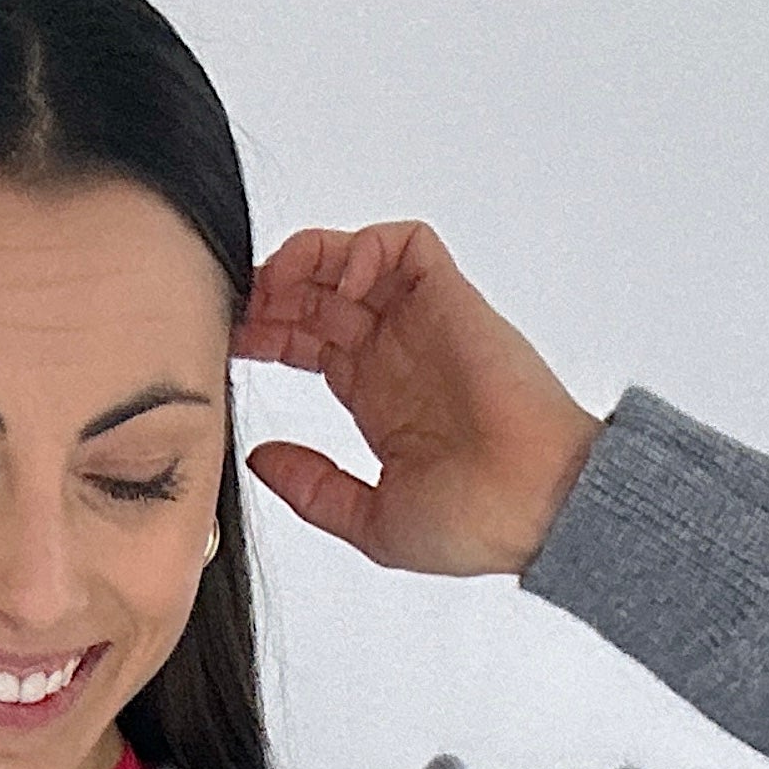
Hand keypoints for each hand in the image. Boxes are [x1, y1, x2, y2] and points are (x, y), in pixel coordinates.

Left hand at [231, 223, 604, 577]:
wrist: (536, 506)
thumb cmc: (474, 523)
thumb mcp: (370, 520)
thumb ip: (313, 488)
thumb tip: (260, 458)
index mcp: (377, 397)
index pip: (310, 343)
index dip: (268, 334)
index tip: (232, 344)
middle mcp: (397, 353)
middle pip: (321, 297)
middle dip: (274, 294)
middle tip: (241, 308)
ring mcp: (424, 323)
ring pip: (355, 260)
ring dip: (308, 260)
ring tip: (277, 283)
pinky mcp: (453, 300)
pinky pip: (407, 245)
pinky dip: (367, 246)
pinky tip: (341, 281)